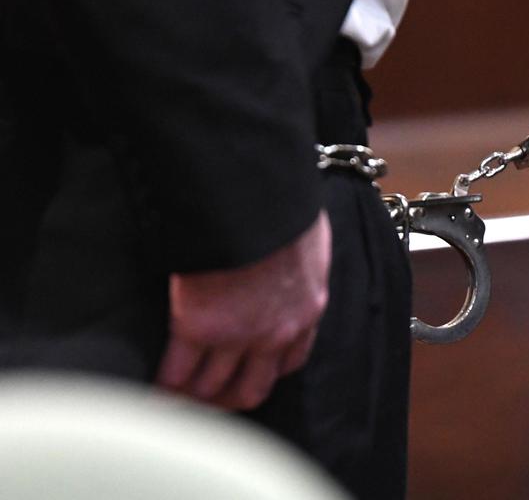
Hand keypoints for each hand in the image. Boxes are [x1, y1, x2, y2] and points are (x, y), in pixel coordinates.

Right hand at [157, 211, 330, 410]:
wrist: (255, 197)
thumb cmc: (282, 207)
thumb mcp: (308, 241)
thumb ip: (299, 263)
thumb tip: (292, 257)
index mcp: (308, 308)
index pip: (290, 362)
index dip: (265, 372)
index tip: (247, 373)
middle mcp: (277, 333)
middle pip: (252, 389)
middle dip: (228, 398)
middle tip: (206, 398)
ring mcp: (238, 334)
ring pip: (212, 388)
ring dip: (192, 396)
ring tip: (173, 396)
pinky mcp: (199, 326)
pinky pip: (177, 372)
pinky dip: (163, 384)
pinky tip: (152, 385)